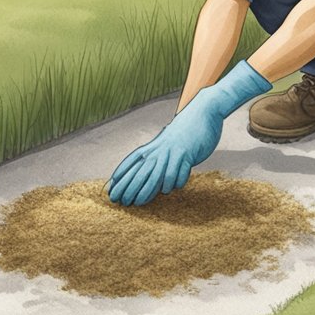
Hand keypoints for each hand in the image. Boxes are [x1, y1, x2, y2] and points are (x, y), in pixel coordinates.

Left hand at [105, 60, 271, 206]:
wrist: (203, 112)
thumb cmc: (184, 131)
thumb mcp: (167, 142)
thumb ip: (157, 154)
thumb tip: (147, 172)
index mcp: (153, 146)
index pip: (131, 162)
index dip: (120, 176)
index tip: (111, 189)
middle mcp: (160, 149)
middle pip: (140, 171)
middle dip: (129, 188)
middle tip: (121, 201)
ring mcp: (173, 151)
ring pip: (156, 175)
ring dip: (146, 190)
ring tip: (139, 202)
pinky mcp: (187, 153)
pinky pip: (178, 172)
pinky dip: (174, 182)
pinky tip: (171, 188)